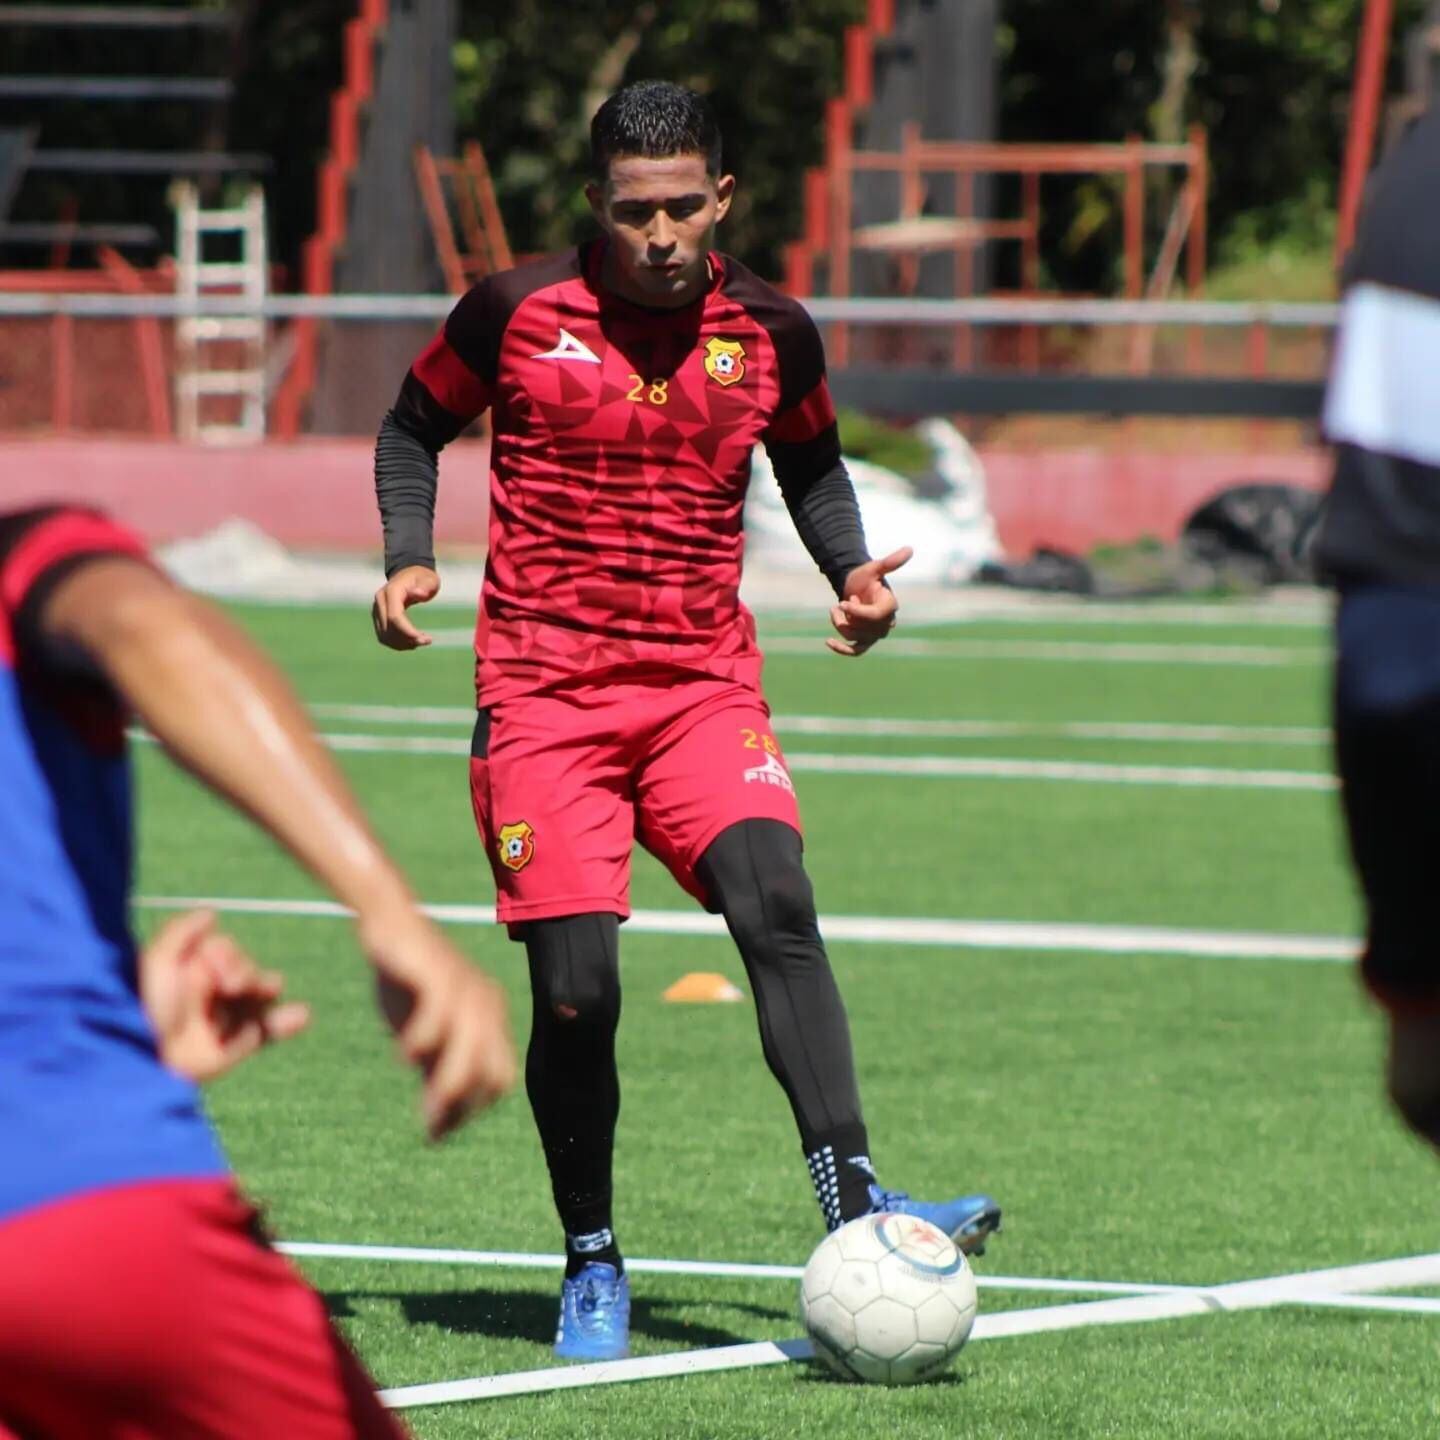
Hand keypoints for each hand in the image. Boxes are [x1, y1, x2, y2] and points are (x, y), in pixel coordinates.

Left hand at [141, 909, 310, 1082]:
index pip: (225, 951)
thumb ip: (181, 932)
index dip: (230, 956)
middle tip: (233, 986)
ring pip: (258, 997)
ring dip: (266, 988)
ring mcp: (221, 1020)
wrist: (135, 1060)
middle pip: (246, 970)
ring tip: (265, 990)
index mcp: (189, 972)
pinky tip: (302, 1014)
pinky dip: (286, 1023)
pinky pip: (266, 1032)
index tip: (220, 970)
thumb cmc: (139, 1008)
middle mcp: (208, 994)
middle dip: (246, 972)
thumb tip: (211, 912)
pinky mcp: (231, 1048)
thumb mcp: (154, 963)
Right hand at [361, 913, 516, 1139]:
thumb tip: (438, 1129)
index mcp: (490, 1021)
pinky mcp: (438, 973)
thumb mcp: (425, 1034)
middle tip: (429, 1123)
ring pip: (472, 1048)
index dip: (473, 1110)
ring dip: (449, 1082)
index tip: (438, 1130)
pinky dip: (423, 1041)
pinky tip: (402, 1055)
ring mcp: (465, 988)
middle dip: (464, 1105)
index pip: (499, 1079)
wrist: (391, 925)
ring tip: (424, 1106)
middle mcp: (486, 1006)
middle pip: (494, 1071)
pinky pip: (440, 1015)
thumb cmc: (410, 982)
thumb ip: (436, 1072)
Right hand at [372, 565, 440, 649]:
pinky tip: (412, 642)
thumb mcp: (429, 579)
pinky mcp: (378, 618)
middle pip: (389, 628)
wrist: (410, 573)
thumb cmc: (422, 578)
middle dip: (408, 639)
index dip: (408, 631)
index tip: (426, 639)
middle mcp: (380, 601)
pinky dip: (397, 643)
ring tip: (421, 641)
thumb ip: (425, 586)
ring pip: (384, 636)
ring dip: (402, 644)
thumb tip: (418, 593)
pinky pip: (384, 636)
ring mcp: (376, 610)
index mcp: (392, 591)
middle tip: (427, 640)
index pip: (395, 617)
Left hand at [827, 546, 912, 656]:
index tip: (843, 602)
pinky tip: (828, 642)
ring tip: (836, 609)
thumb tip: (910, 549)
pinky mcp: (864, 640)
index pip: (875, 616)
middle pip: (863, 628)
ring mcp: (875, 634)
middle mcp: (886, 623)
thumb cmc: (865, 576)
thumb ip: (891, 562)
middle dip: (848, 615)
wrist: (854, 586)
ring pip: (855, 636)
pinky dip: (842, 649)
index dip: (857, 611)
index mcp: (890, 606)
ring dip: (840, 623)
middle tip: (844, 601)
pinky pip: (855, 650)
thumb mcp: (874, 568)